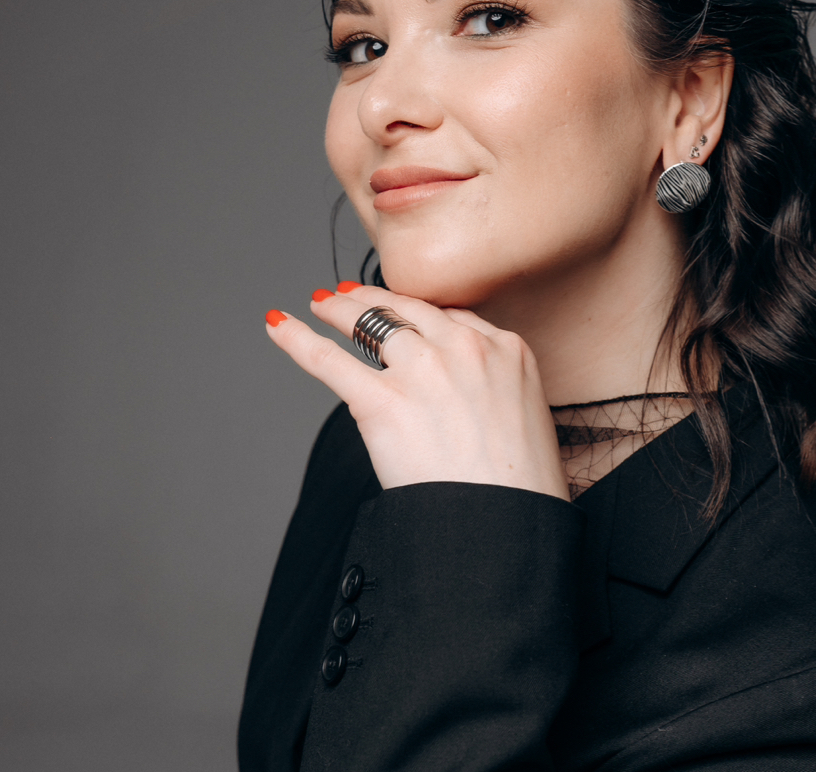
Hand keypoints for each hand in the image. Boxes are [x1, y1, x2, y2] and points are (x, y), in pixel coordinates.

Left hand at [265, 284, 569, 500]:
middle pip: (409, 310)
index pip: (452, 317)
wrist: (505, 526)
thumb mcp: (529, 416)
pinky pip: (329, 360)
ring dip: (340, 310)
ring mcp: (423, 371)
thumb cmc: (521, 489)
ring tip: (323, 304)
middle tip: (351, 295)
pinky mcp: (383, 401)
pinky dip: (297, 339)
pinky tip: (280, 325)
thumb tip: (462, 397)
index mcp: (507, 350)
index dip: (418, 313)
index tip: (402, 311)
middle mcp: (465, 349)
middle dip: (374, 299)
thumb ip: (495, 388)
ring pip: (370, 321)